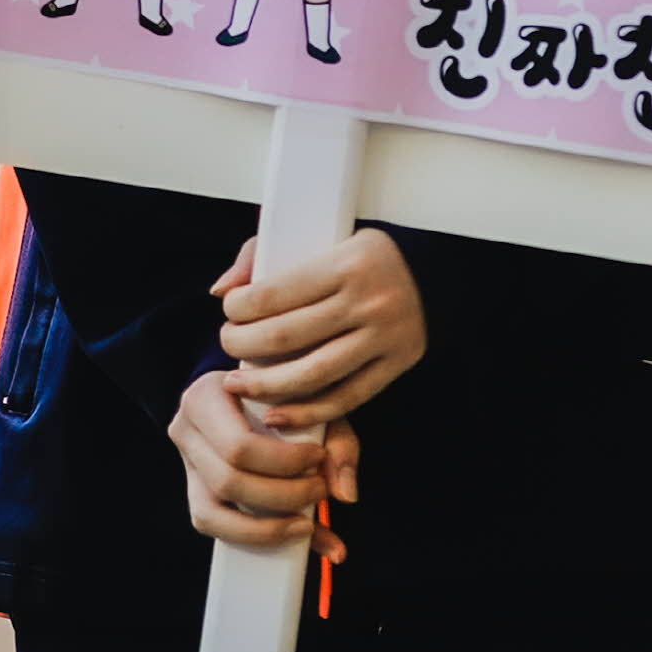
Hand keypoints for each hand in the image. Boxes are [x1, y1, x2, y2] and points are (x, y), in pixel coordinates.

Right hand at [168, 367, 341, 545]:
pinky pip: (211, 526)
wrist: (253, 394)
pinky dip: (251, 537)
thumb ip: (337, 444)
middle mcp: (185, 429)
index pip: (238, 445)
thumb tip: (346, 496)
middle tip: (320, 491)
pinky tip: (288, 536)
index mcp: (205, 395)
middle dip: (282, 496)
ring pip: (213, 512)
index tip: (318, 459)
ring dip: (266, 527)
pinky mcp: (194, 492)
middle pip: (228, 480)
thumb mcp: (313, 405)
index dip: (283, 462)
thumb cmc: (284, 397)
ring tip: (308, 524)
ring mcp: (186, 464)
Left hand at [210, 227, 424, 424]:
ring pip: (312, 376)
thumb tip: (220, 290)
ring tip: (239, 385)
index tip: (228, 311)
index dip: (238, 309)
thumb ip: (264, 255)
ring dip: (265, 386)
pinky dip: (306, 412)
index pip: (273, 294)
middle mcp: (368, 301)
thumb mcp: (319, 237)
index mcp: (346, 263)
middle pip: (285, 337)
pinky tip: (276, 414)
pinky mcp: (395, 366)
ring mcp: (384, 337)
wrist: (431, 276)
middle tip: (226, 346)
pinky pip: (344, 398)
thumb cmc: (358, 257)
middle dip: (243, 346)